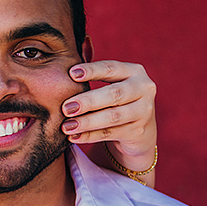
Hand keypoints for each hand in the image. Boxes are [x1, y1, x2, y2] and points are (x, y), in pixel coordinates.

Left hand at [60, 61, 156, 177]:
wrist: (138, 129)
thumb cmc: (114, 101)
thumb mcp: (109, 85)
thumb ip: (92, 77)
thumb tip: (62, 73)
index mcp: (134, 71)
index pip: (111, 68)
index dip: (92, 70)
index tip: (71, 74)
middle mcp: (143, 89)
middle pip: (114, 94)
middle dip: (88, 101)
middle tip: (66, 107)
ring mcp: (144, 111)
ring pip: (113, 116)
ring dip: (87, 122)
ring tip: (67, 126)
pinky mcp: (138, 131)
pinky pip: (110, 133)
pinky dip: (90, 136)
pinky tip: (74, 137)